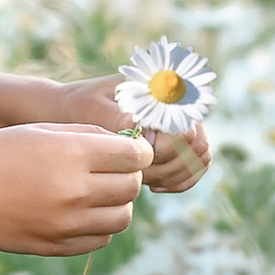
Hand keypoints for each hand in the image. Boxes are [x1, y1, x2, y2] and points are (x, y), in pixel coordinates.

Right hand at [0, 123, 145, 257]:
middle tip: (114, 170)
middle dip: (129, 175)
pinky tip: (82, 211)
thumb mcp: (40, 130)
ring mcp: (67, 223)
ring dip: (118, 203)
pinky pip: (100, 238)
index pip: (133, 155)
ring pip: (122, 217)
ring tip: (99, 192)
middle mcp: (74, 190)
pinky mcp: (58, 245)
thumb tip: (128, 145)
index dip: (138, 150)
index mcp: (71, 154)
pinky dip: (100, 225)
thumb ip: (88, 135)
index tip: (131, 150)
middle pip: (132, 186)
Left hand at [50, 77, 208, 197]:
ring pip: (200, 157)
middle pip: (197, 144)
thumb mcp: (91, 107)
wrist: (74, 111)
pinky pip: (197, 166)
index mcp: (160, 88)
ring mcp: (183, 122)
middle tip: (136, 173)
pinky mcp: (180, 141)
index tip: (136, 155)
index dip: (164, 148)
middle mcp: (180, 102)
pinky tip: (153, 185)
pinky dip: (180, 181)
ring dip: (173, 175)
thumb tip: (138, 124)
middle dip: (166, 165)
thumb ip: (114, 116)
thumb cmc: (81, 107)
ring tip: (139, 179)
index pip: (185, 125)